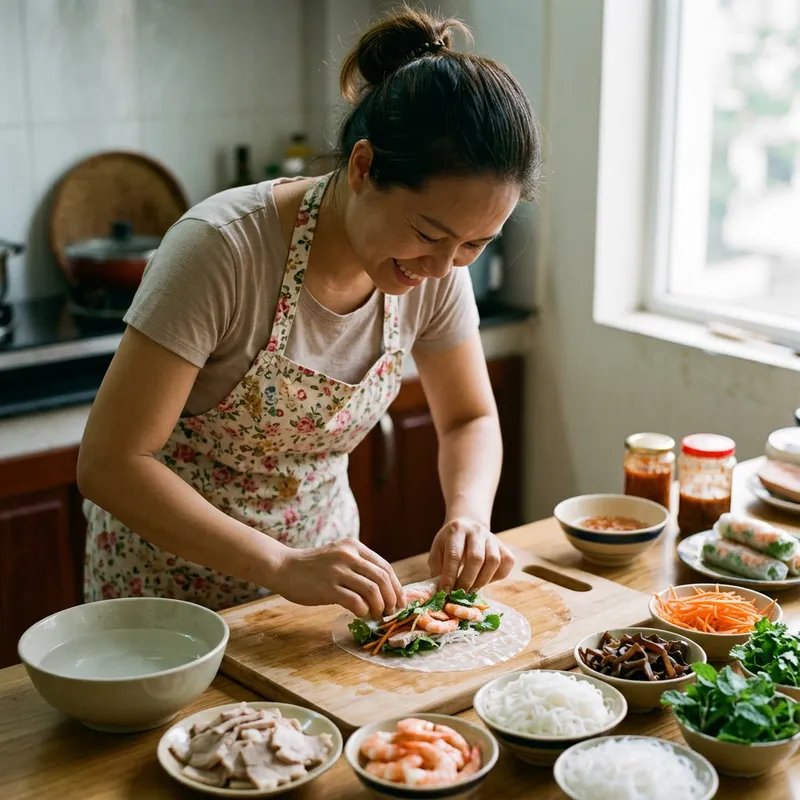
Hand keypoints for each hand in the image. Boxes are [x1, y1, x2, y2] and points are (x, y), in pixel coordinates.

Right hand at [271, 539, 403, 617]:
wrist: (284, 568)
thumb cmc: (313, 567)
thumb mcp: (339, 557)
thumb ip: (359, 567)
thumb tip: (385, 590)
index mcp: (354, 546)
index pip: (384, 567)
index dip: (396, 586)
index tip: (400, 601)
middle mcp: (348, 555)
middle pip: (382, 578)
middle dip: (392, 599)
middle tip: (391, 611)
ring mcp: (337, 571)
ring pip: (372, 590)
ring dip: (379, 607)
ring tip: (377, 615)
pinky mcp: (327, 587)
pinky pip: (355, 602)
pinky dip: (363, 611)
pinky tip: (361, 614)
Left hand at [429, 517, 514, 591]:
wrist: (467, 527)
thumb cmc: (449, 543)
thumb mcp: (438, 551)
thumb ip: (438, 569)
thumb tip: (440, 592)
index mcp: (456, 530)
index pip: (454, 554)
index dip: (450, 575)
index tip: (445, 591)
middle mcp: (476, 530)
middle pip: (476, 558)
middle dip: (467, 581)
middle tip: (460, 594)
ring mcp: (492, 537)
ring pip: (494, 561)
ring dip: (482, 581)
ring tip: (472, 590)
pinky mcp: (503, 545)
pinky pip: (507, 562)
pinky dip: (498, 576)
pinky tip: (486, 580)